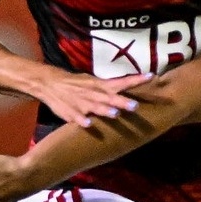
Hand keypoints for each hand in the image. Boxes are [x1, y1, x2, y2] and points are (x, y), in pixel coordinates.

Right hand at [26, 67, 146, 127]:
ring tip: (115, 115)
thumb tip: (133, 87)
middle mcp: (94, 93)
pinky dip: (82, 120)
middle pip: (111, 98)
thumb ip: (112, 88)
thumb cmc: (77, 84)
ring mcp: (82, 103)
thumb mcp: (94, 82)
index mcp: (101, 86)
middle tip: (135, 106)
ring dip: (105, 111)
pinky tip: (88, 124)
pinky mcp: (70, 112)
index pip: (122, 82)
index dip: (136, 80)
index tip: (151, 76)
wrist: (49, 83)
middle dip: (122, 102)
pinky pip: (77, 117)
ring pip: (96, 107)